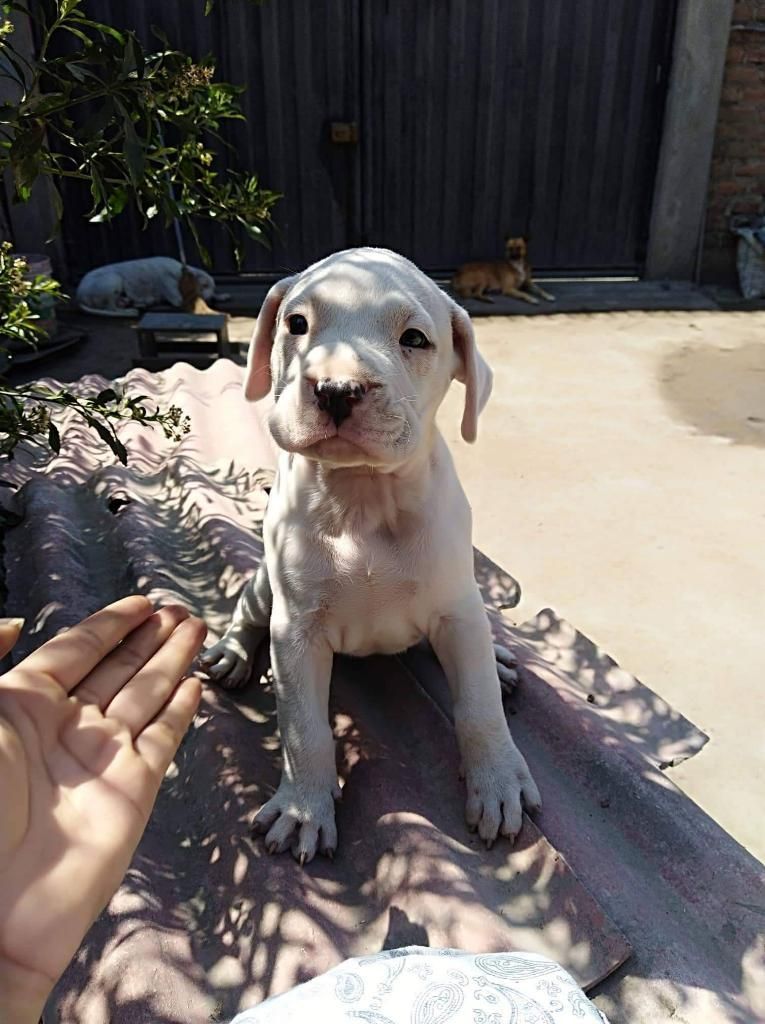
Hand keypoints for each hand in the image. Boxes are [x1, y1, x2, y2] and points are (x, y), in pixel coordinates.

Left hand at [0, 597, 205, 1023]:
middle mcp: (67, 727)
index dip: (108, 624)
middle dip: (149, 638)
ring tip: (196, 627)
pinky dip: (182, 712)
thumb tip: (19, 621)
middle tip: (179, 609)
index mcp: (21, 706)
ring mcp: (103, 759)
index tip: (141, 601)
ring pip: (146, 696)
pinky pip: (164, 740)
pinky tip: (197, 685)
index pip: (74, 650)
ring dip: (172, 661)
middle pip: (117, 669)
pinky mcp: (136, 791)